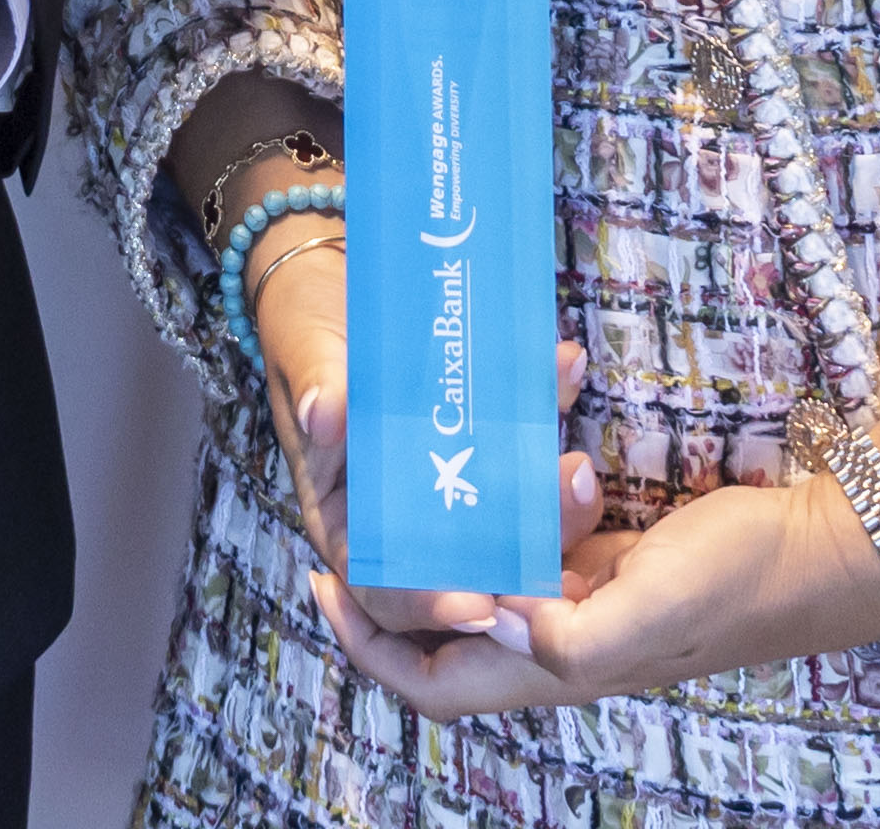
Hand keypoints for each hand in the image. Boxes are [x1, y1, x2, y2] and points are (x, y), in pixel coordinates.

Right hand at [250, 238, 599, 650]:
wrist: (330, 273)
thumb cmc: (304, 323)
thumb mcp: (302, 348)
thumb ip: (315, 381)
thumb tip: (325, 416)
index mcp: (345, 510)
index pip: (382, 582)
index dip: (427, 604)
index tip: (477, 607)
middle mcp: (400, 502)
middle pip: (459, 560)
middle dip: (513, 564)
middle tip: (557, 562)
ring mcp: (447, 465)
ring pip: (505, 511)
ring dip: (549, 501)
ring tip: (577, 472)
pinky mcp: (484, 424)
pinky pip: (523, 434)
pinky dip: (550, 406)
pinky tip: (567, 367)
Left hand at [304, 462, 879, 718]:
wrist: (818, 547)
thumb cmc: (740, 584)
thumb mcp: (651, 610)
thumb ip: (565, 635)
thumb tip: (482, 617)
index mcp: (554, 667)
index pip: (432, 680)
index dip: (372, 643)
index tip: (323, 580)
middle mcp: (554, 636)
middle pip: (446, 621)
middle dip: (401, 562)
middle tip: (362, 492)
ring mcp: (580, 594)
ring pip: (486, 563)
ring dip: (461, 507)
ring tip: (433, 444)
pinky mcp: (606, 554)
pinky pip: (535, 525)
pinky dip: (518, 482)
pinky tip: (524, 428)